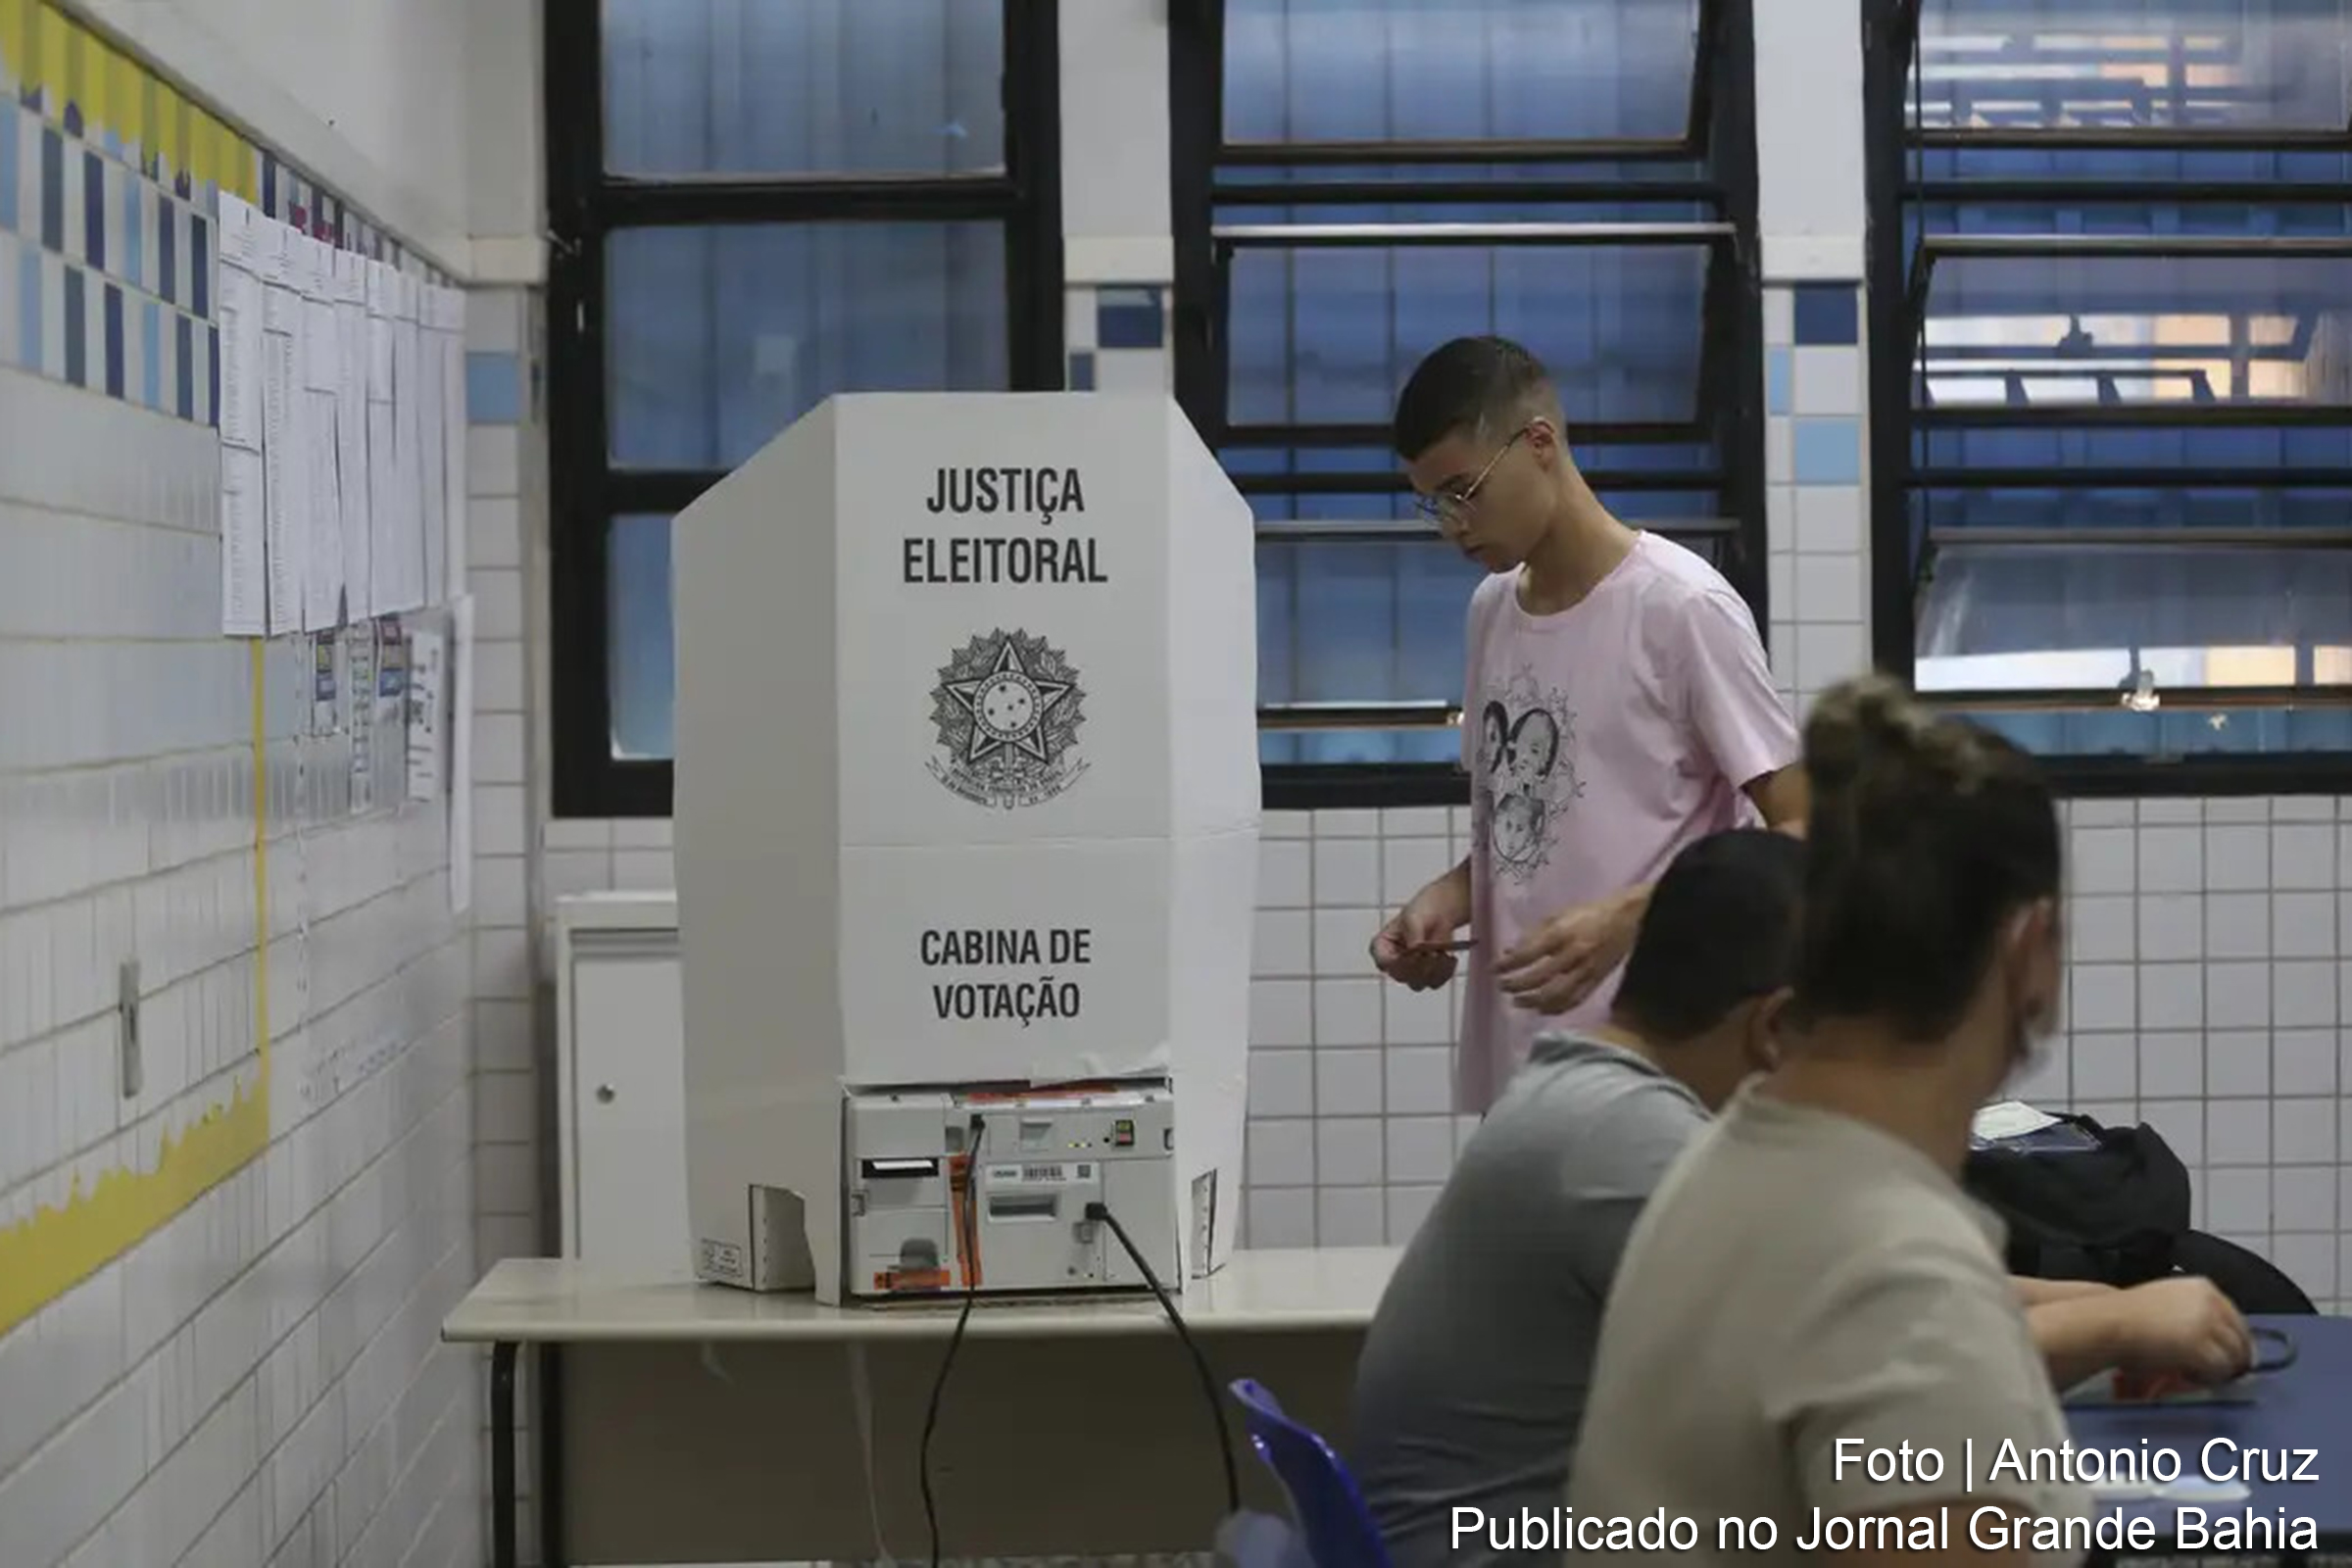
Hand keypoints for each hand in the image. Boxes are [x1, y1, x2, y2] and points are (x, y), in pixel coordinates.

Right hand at [1371, 883, 1462, 991]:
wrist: (1440, 914)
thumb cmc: (1421, 912)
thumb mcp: (1413, 918)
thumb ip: (1413, 935)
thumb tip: (1416, 950)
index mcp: (1381, 947)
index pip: (1384, 963)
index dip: (1400, 961)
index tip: (1416, 952)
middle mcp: (1392, 963)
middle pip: (1402, 977)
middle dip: (1420, 965)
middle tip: (1432, 952)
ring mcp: (1408, 972)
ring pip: (1418, 983)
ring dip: (1433, 969)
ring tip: (1442, 953)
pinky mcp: (1426, 977)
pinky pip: (1434, 983)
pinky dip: (1444, 972)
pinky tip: (1448, 958)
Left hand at [1494, 891, 1642, 1013]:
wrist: (1627, 918)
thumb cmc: (1589, 913)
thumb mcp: (1558, 916)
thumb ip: (1533, 935)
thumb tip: (1510, 952)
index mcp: (1561, 934)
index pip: (1527, 955)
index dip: (1507, 966)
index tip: (1493, 970)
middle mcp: (1572, 955)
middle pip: (1538, 979)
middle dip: (1516, 986)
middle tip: (1502, 986)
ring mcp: (1586, 971)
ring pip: (1555, 995)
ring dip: (1532, 1001)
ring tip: (1517, 1001)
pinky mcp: (1596, 981)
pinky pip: (1574, 1001)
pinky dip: (1555, 1008)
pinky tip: (1542, 1009)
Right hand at [2110, 1277, 2253, 1384]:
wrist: (2111, 1322)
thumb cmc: (2127, 1314)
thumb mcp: (2166, 1303)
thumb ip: (2191, 1315)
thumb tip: (2207, 1342)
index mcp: (2203, 1287)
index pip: (2235, 1318)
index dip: (2233, 1340)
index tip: (2229, 1355)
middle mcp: (2212, 1303)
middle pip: (2241, 1337)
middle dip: (2233, 1357)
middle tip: (2221, 1372)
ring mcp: (2210, 1325)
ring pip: (2234, 1356)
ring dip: (2220, 1368)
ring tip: (2197, 1374)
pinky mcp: (2204, 1348)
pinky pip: (2220, 1370)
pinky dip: (2208, 1377)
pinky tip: (2189, 1375)